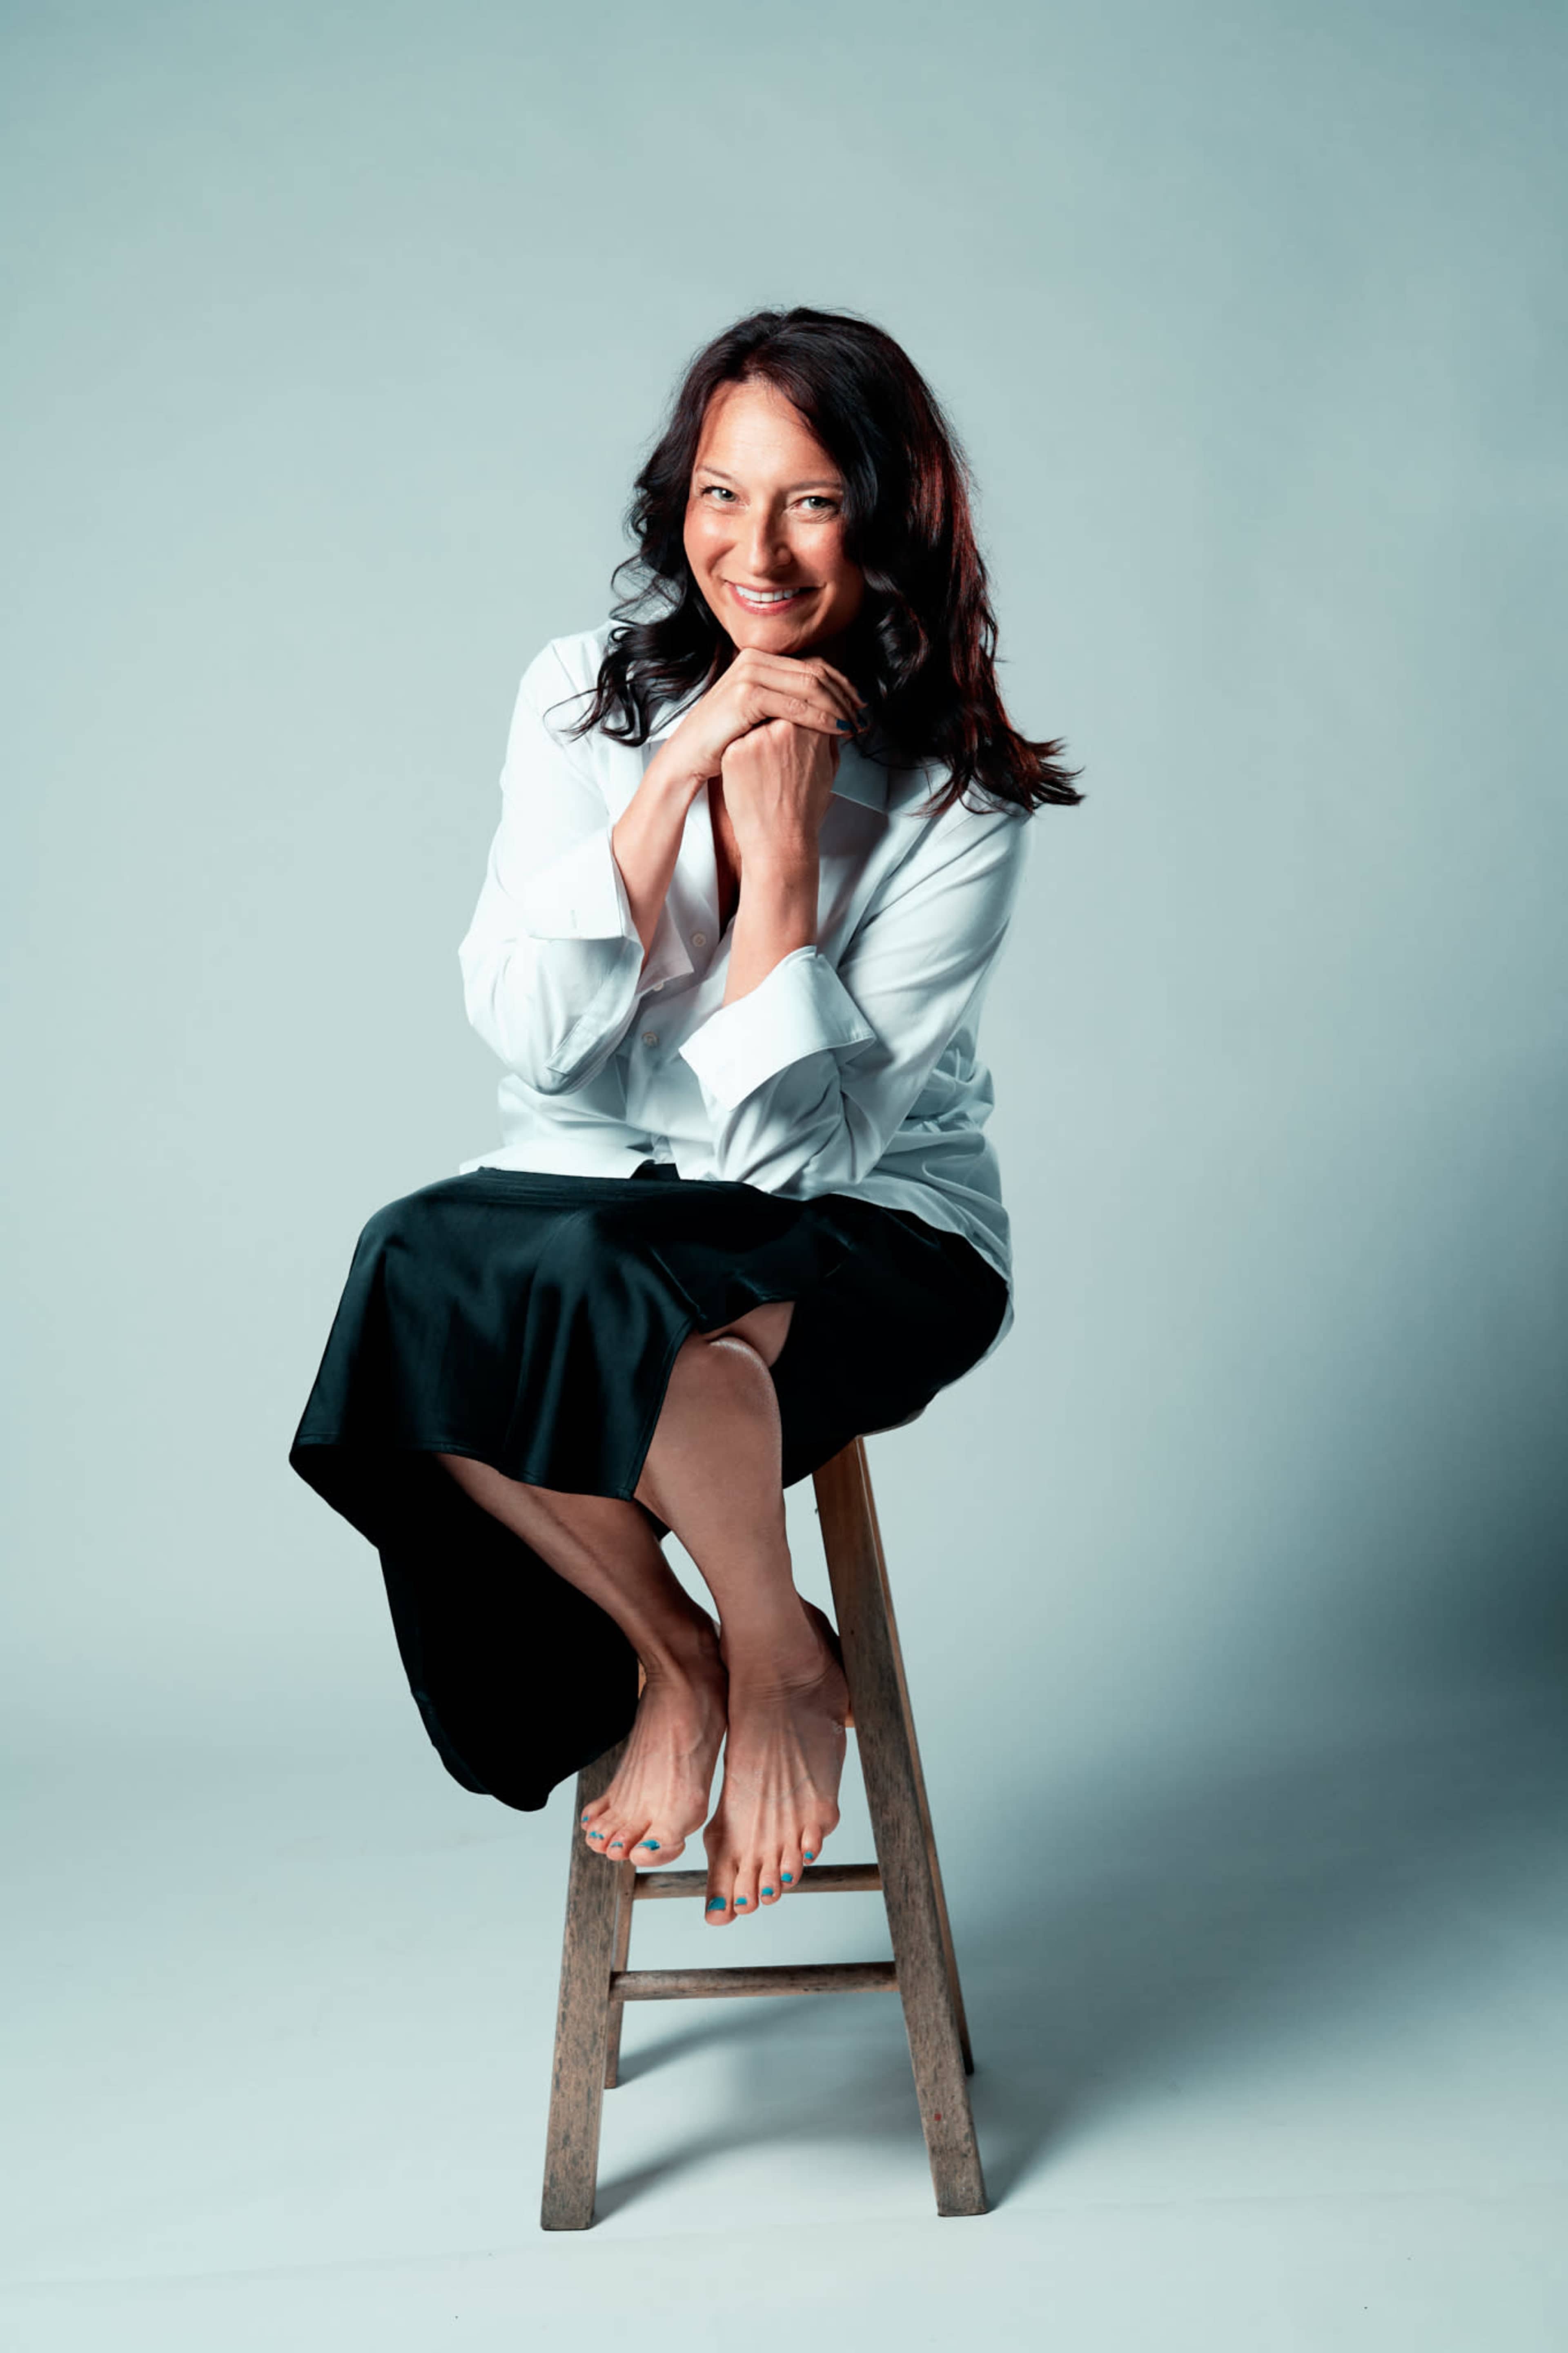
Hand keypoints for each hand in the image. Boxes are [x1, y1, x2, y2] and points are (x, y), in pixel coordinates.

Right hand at [648, 645, 864, 794]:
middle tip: (864, 719)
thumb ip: (787, 700)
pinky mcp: (746, 694)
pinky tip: (835, 731)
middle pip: (816, 672)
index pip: (814, 665)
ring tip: (854, 727)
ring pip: (810, 685)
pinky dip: (820, 718)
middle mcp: (755, 658)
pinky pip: (795, 706)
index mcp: (761, 659)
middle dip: (845, 696)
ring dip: (838, 707)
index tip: (861, 707)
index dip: (843, 686)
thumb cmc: (725, 740)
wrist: (690, 755)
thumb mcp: (759, 713)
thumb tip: (828, 703)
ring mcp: (749, 673)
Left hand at [719, 717, 839, 871]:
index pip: (803, 701)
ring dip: (758, 736)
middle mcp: (787, 727)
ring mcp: (758, 737)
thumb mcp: (829, 768)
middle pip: (777, 706)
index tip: (794, 727)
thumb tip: (827, 717)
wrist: (780, 841)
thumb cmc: (804, 810)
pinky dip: (742, 754)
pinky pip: (736, 740)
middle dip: (777, 721)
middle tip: (778, 751)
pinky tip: (752, 776)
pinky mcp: (735, 751)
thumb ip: (826, 736)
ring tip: (766, 768)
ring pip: (755, 722)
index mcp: (813, 728)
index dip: (798, 711)